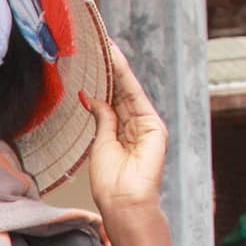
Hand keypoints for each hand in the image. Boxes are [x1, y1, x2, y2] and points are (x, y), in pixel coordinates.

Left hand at [83, 40, 167, 223]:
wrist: (124, 202)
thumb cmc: (110, 182)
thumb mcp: (101, 143)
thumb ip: (102, 118)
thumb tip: (91, 97)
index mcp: (124, 131)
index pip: (113, 98)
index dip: (105, 78)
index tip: (95, 58)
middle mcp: (137, 125)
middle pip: (122, 90)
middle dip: (111, 68)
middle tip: (100, 43)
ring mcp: (147, 124)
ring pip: (129, 89)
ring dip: (117, 67)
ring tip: (106, 45)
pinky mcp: (153, 126)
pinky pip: (135, 96)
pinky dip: (124, 77)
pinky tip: (114, 61)